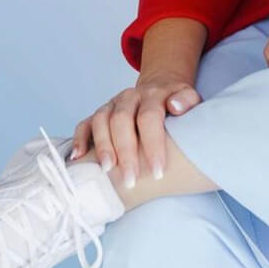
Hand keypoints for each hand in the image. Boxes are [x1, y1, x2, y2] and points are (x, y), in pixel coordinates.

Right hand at [67, 70, 202, 184]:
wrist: (160, 87)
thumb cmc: (177, 103)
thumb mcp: (190, 98)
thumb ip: (187, 101)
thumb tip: (176, 106)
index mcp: (153, 95)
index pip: (149, 117)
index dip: (152, 144)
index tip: (158, 172)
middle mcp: (129, 97)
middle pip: (121, 120)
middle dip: (125, 152)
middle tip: (131, 180)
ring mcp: (112, 104)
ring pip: (101, 121)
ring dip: (102, 147)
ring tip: (107, 170)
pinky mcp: (100, 112)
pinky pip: (84, 124)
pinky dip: (79, 139)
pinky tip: (78, 158)